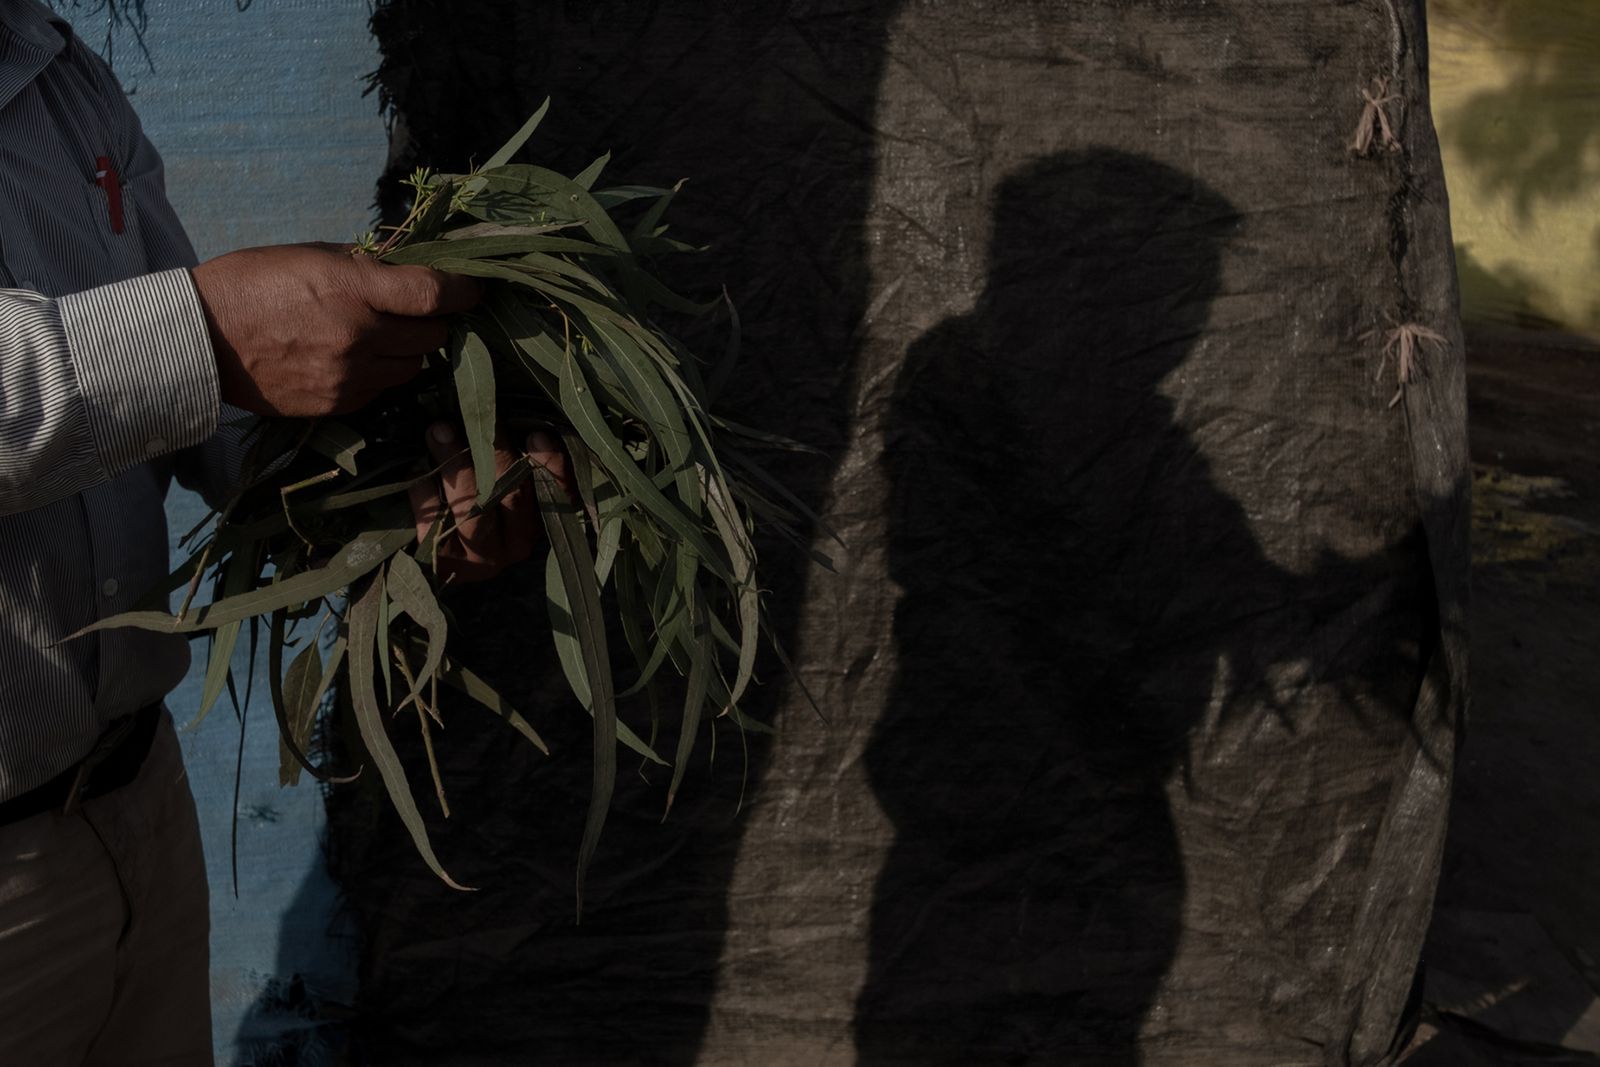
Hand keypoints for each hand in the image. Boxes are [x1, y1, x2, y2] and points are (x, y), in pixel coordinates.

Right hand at [190, 243, 478, 416]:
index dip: (464, 292)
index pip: (434, 294)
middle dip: (432, 322)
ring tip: (381, 335)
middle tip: (416, 311)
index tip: (474, 290)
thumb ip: (365, 264)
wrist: (199, 338)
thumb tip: (410, 266)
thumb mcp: (310, 255)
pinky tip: (354, 359)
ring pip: (412, 367)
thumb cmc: (252, 283)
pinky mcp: (337, 405)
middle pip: (431, 336)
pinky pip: (382, 390)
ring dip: (408, 351)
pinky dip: (379, 374)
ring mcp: (348, 376)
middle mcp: (358, 336)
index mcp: (352, 289)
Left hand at [407, 423, 569, 583]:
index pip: (560, 494)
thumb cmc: (479, 499)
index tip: (536, 434)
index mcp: (540, 521)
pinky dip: (425, 492)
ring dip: (455, 465)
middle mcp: (516, 543)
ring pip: (473, 509)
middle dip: (493, 452)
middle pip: (512, 496)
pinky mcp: (446, 563)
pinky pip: (435, 523)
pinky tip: (417, 466)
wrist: (441, 551)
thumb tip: (501, 409)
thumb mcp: (505, 480)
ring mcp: (482, 558)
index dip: (551, 465)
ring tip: (438, 431)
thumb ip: (512, 457)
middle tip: (474, 415)